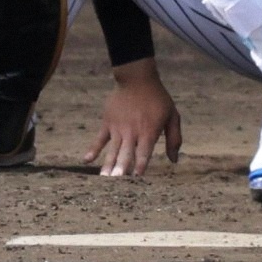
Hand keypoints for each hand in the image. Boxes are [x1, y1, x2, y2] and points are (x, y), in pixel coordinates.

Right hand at [84, 59, 182, 176]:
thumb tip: (174, 160)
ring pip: (112, 149)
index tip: (137, 179)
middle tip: (115, 183)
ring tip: (103, 179)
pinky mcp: (107, 122)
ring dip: (108, 164)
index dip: (140, 165)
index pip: (144, 152)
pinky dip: (93, 149)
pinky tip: (86, 160)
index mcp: (148, 131)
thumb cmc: (157, 98)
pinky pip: (99, 139)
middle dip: (121, 168)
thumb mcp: (172, 116)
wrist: (137, 78)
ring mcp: (118, 127)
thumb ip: (174, 138)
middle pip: (126, 153)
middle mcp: (132, 132)